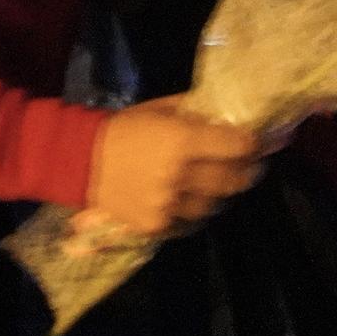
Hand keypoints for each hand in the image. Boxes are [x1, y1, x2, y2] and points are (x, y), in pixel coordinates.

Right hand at [84, 97, 265, 237]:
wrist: (81, 161)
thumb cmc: (124, 128)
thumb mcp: (161, 109)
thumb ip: (195, 112)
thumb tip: (227, 115)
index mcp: (183, 140)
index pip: (237, 146)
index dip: (252, 144)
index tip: (255, 142)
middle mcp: (180, 175)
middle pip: (233, 179)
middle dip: (245, 170)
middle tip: (248, 164)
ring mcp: (169, 205)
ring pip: (214, 204)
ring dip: (218, 192)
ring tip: (215, 182)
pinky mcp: (157, 226)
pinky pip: (189, 221)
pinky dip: (193, 209)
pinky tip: (189, 197)